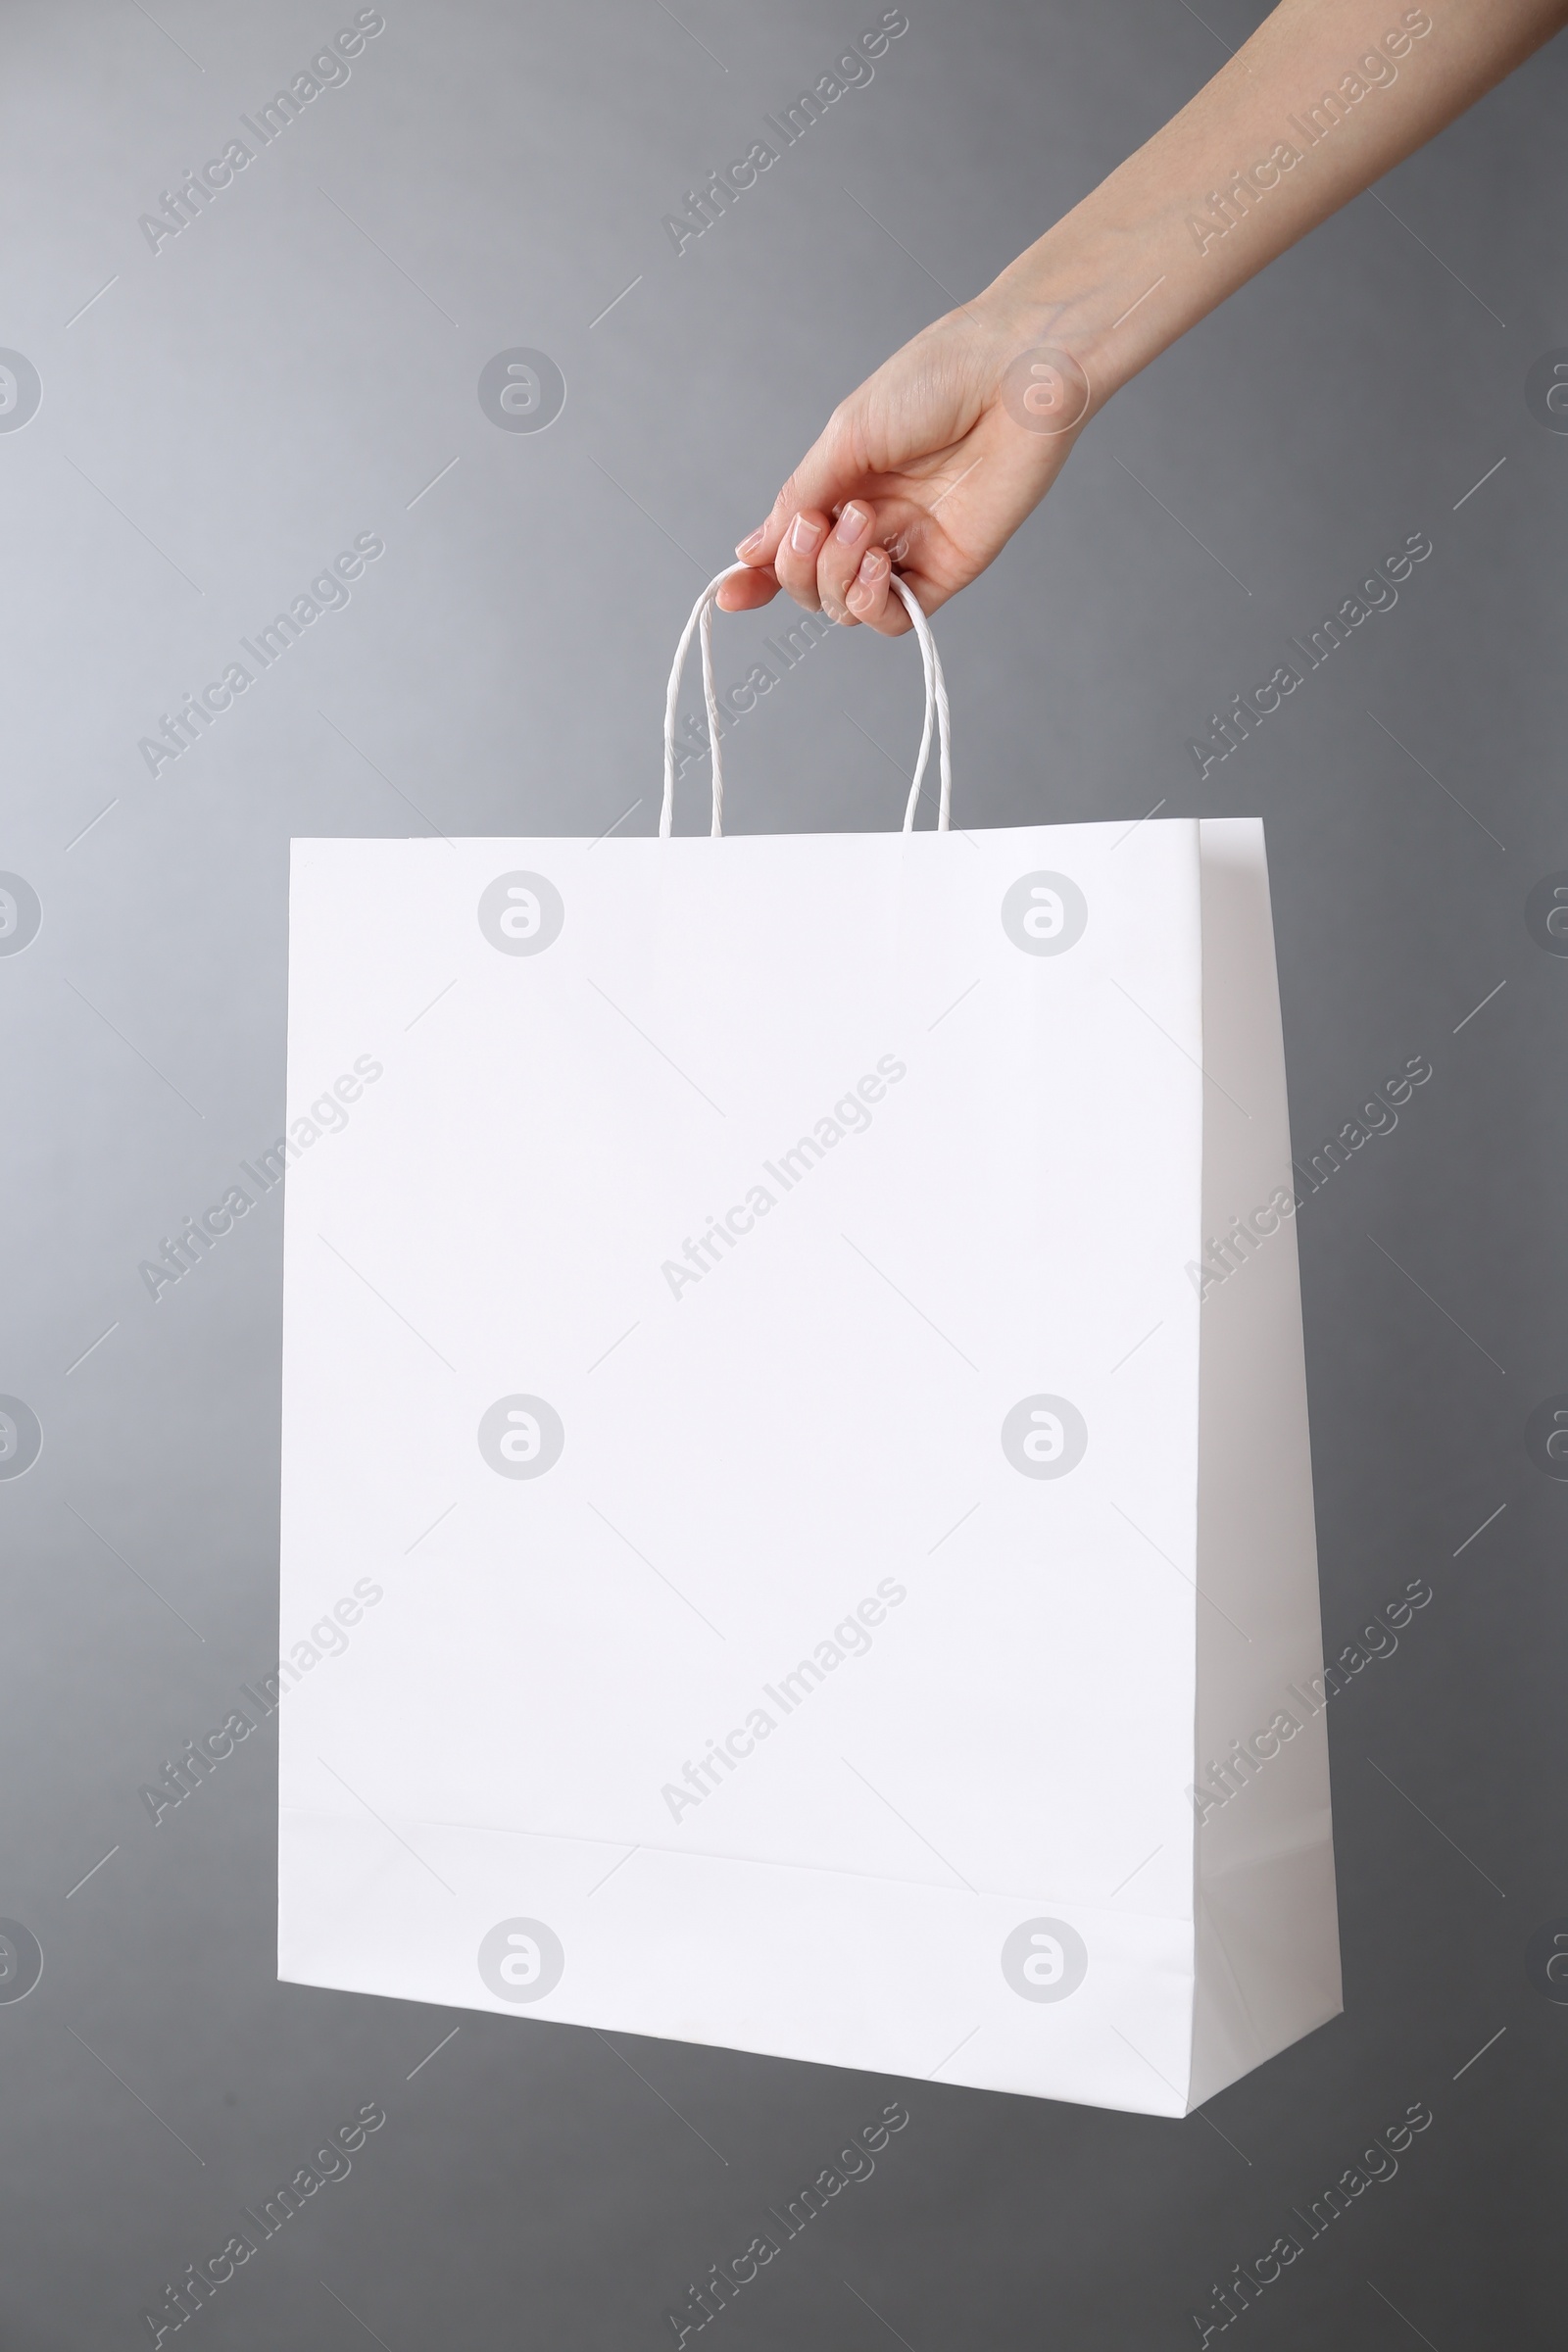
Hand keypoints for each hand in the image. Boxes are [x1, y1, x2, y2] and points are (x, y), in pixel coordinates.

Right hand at [718, 291, 1092, 636]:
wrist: (1014, 374)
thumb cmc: (935, 380)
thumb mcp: (845, 437)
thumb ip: (799, 498)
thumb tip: (751, 549)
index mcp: (842, 483)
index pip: (791, 546)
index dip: (757, 575)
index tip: (729, 594)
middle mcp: (872, 522)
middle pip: (810, 585)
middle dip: (797, 566)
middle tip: (818, 523)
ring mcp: (909, 547)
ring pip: (845, 607)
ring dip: (834, 576)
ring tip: (859, 523)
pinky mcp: (948, 568)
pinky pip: (894, 618)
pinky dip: (871, 603)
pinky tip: (876, 563)